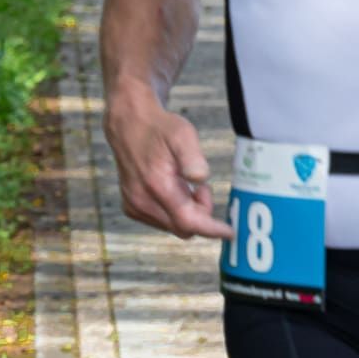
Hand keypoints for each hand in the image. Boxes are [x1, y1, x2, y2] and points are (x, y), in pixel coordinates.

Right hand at [105, 94, 233, 240]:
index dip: (211, 229)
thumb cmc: (159, 129)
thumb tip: (200, 178)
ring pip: (173, 226)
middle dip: (200, 214)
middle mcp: (142, 201)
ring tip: (184, 183)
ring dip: (186, 212)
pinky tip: (173, 189)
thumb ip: (193, 158)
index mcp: (157, 185)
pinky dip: (174, 211)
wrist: (129, 125)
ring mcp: (135, 206)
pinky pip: (162, 221)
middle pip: (183, 227)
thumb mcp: (182, 134)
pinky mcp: (131, 207)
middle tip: (201, 188)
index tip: (229, 232)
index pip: (188, 221)